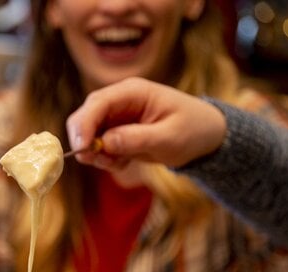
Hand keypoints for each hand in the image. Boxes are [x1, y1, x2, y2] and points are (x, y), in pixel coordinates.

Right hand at [66, 77, 226, 169]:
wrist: (205, 136)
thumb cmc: (193, 130)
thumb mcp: (169, 137)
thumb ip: (137, 138)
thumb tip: (105, 142)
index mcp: (133, 92)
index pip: (97, 104)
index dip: (84, 126)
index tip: (82, 150)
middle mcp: (119, 101)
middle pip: (84, 117)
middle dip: (85, 141)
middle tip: (96, 161)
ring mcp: (116, 116)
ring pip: (88, 134)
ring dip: (96, 153)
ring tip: (120, 163)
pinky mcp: (116, 132)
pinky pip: (98, 146)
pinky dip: (105, 158)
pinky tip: (125, 161)